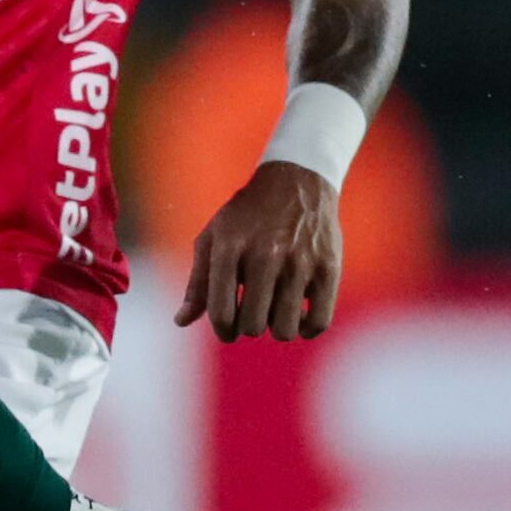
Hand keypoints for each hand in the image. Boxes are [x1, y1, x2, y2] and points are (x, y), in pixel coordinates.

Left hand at [178, 159, 345, 340]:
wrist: (296, 180)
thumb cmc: (247, 217)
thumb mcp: (214, 237)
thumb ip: (197, 282)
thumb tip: (181, 322)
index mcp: (230, 248)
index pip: (221, 313)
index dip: (223, 331)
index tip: (228, 328)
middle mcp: (265, 254)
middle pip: (253, 326)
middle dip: (249, 327)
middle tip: (253, 313)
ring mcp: (300, 261)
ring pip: (285, 329)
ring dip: (277, 328)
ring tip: (276, 311)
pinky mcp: (328, 267)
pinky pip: (319, 322)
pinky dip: (307, 329)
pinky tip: (300, 317)